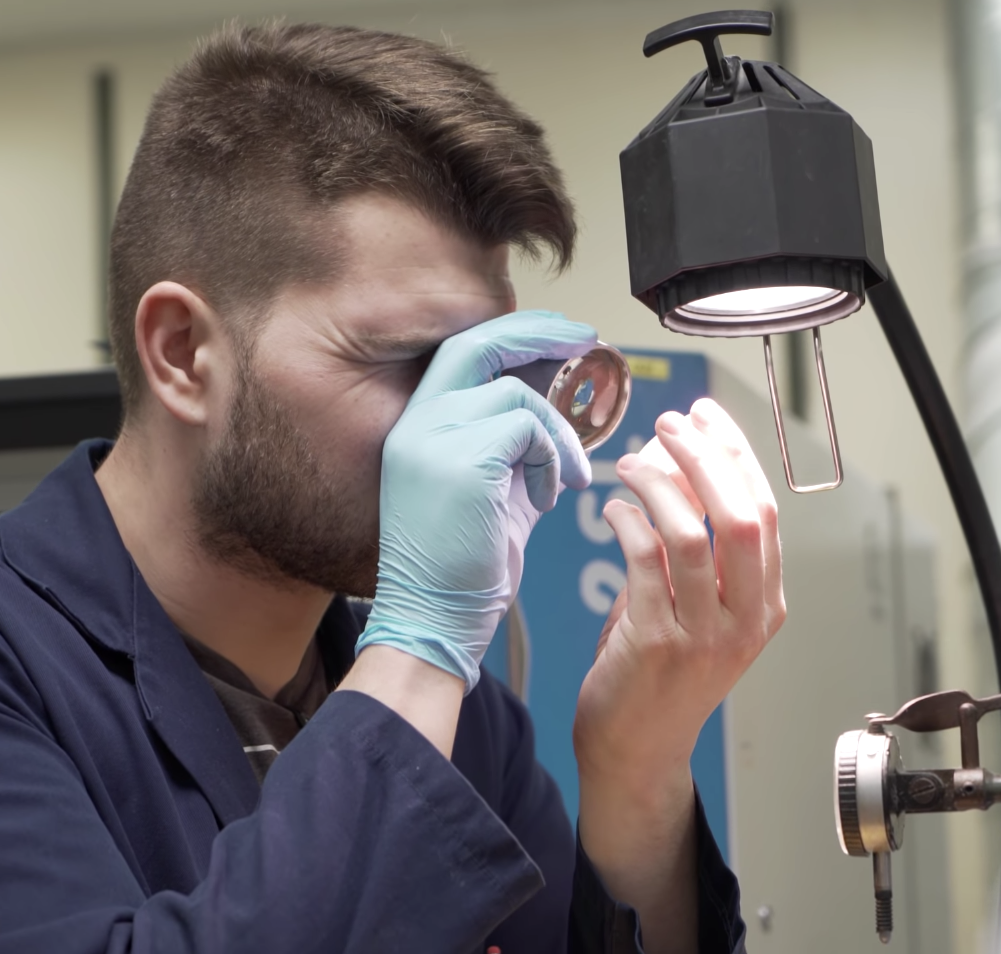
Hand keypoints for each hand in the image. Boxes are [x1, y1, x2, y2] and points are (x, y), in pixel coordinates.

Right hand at [356, 311, 595, 690]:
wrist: (436, 618)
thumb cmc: (465, 565)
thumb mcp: (492, 487)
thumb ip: (514, 443)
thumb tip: (557, 405)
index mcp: (417, 426)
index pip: (462, 352)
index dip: (512, 332)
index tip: (558, 333)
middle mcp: (416, 423)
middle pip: (478, 345)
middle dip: (536, 332)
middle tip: (584, 337)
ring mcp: (432, 439)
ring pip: (517, 397)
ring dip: (557, 437)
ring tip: (563, 482)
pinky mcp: (461, 462)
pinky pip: (528, 430)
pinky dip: (551, 460)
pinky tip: (545, 500)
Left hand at [572, 398, 783, 953]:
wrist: (637, 752)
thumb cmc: (660, 675)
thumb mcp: (696, 607)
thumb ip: (692, 545)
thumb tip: (674, 464)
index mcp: (766, 605)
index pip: (765, 512)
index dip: (736, 455)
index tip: (707, 417)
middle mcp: (746, 620)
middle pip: (742, 517)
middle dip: (704, 458)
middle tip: (670, 424)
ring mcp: (705, 635)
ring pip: (692, 535)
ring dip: (660, 485)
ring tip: (633, 463)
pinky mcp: (658, 643)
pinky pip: (646, 562)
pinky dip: (629, 523)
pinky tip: (615, 509)